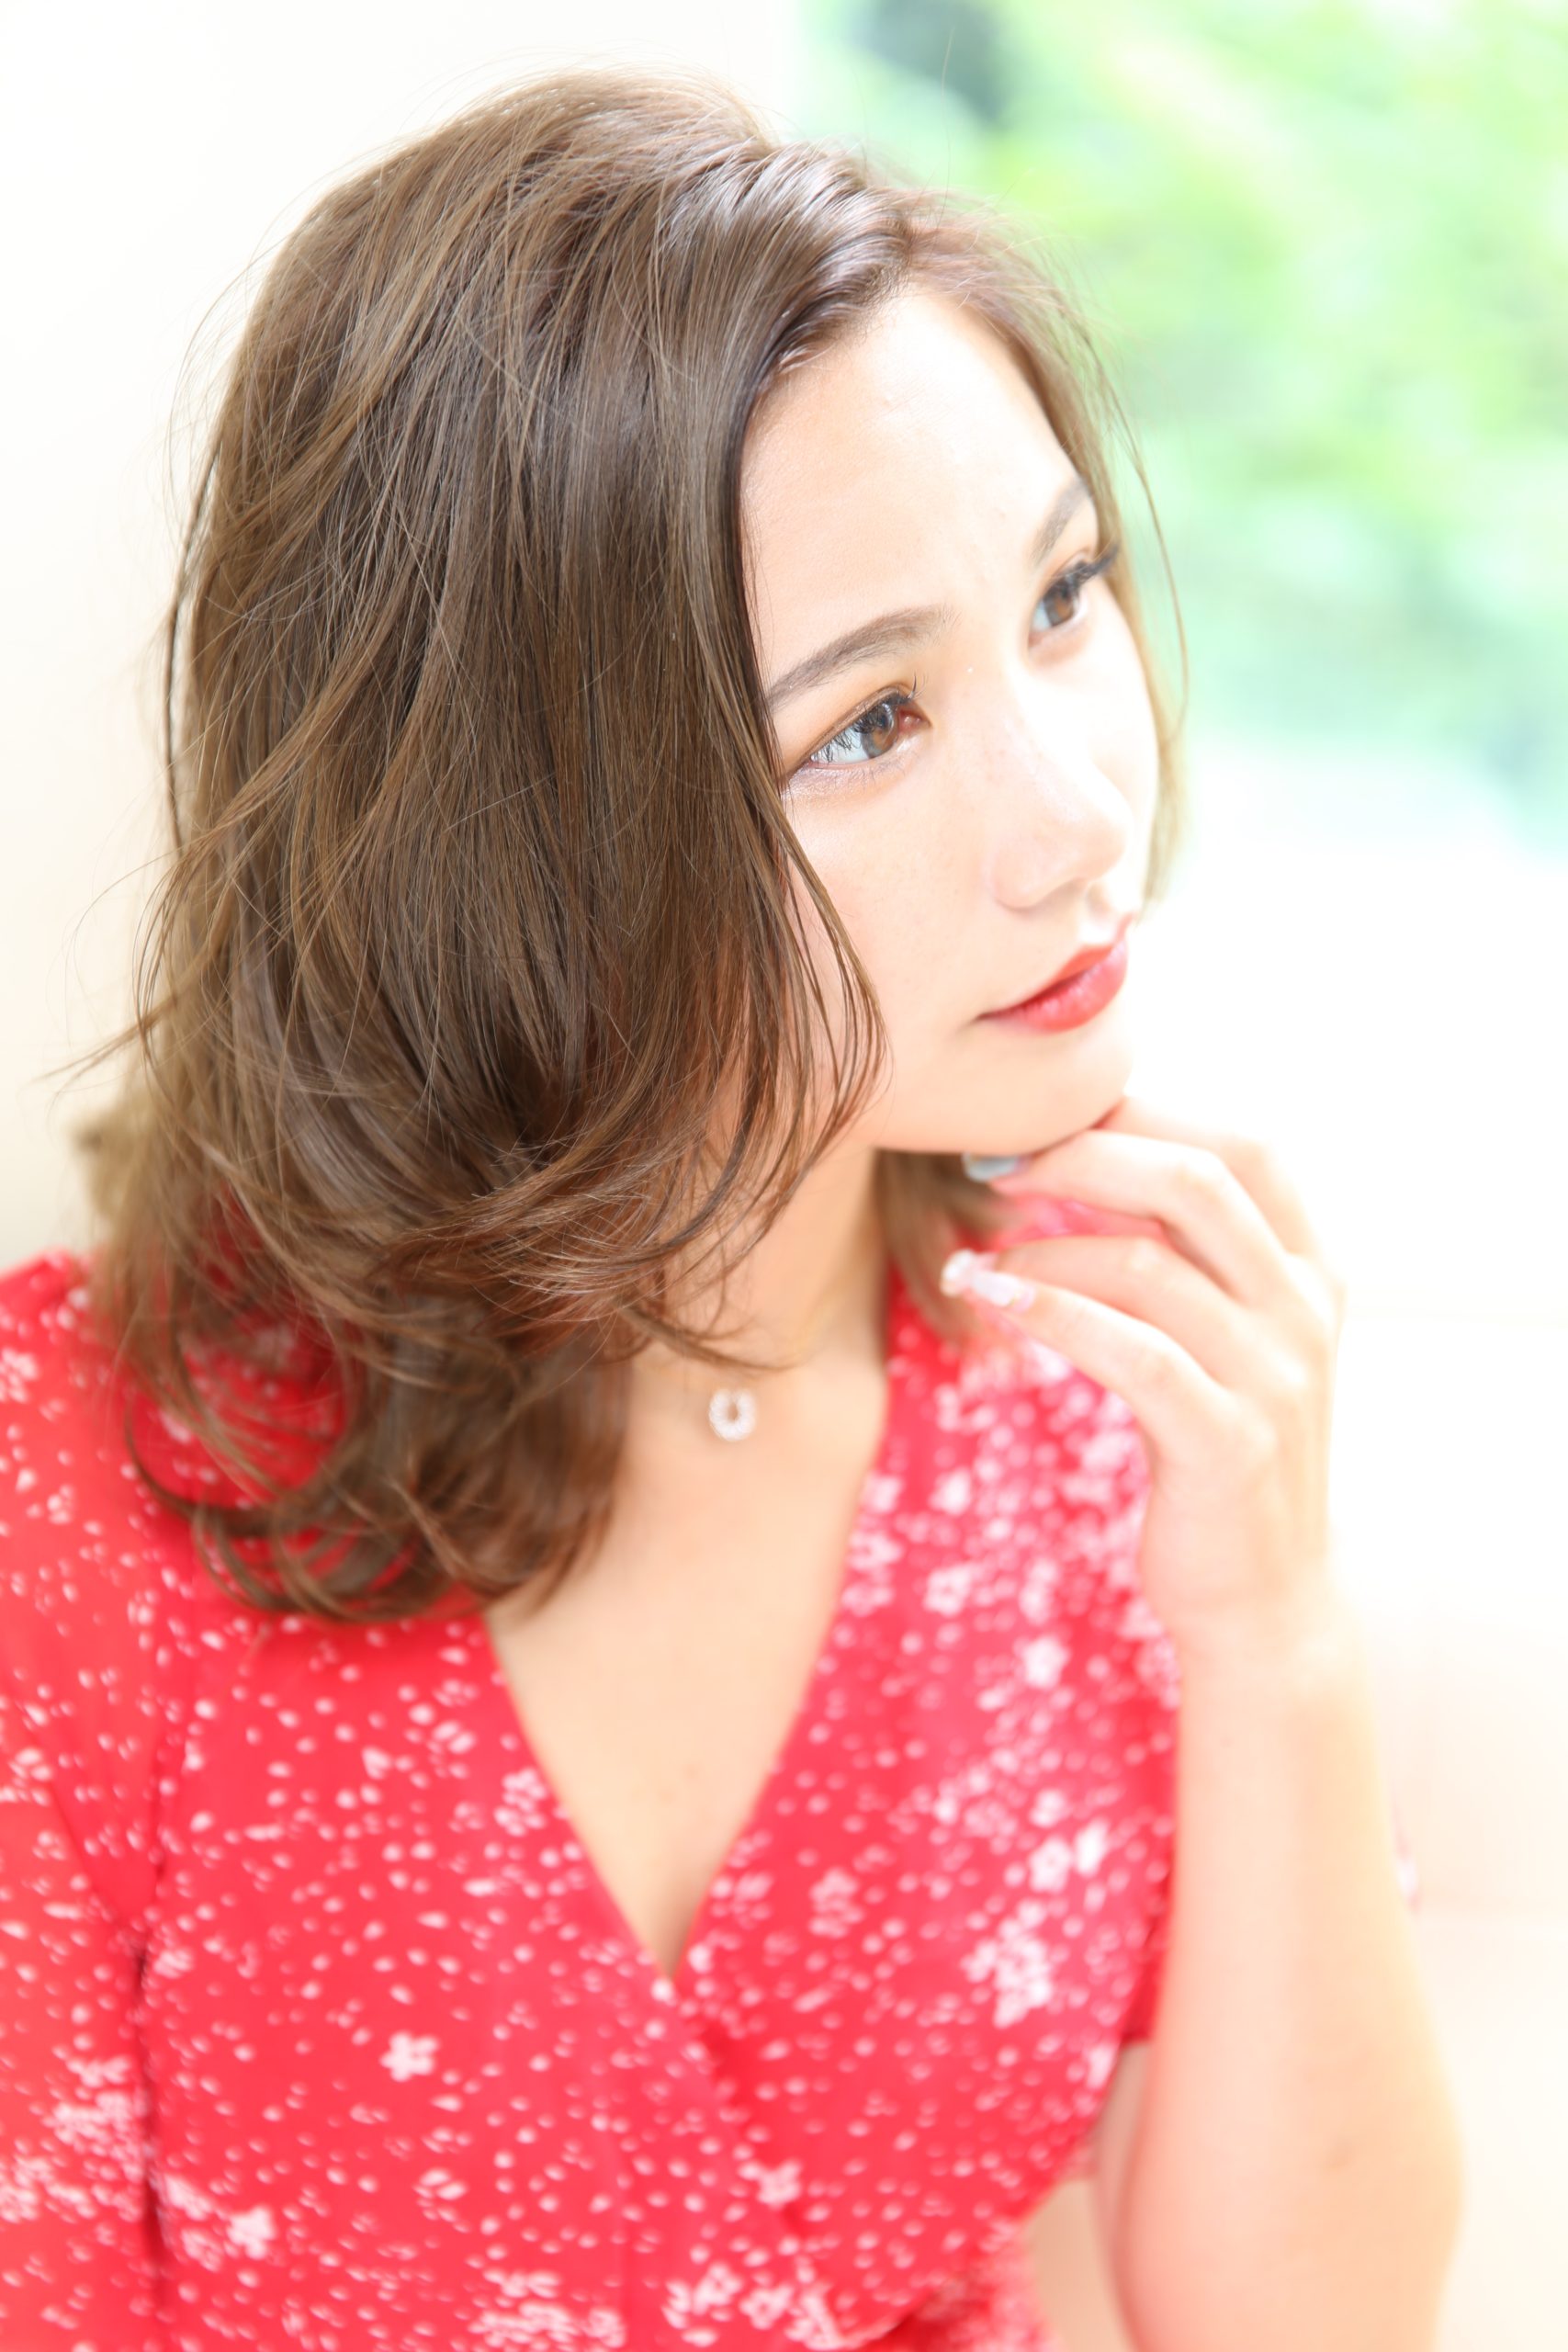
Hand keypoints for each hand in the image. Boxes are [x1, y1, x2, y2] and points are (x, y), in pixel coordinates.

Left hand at [943, 1095, 1349, 1663]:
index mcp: (1311, 1269)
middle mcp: (1305, 1311)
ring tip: (977, 1252)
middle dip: (1085, 1151)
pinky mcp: (1228, 1442)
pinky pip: (1132, 1350)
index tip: (1051, 1109)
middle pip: (1198, 1178)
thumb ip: (1186, 1255)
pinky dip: (1052, 1311)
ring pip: (1153, 1263)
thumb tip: (1084, 1154)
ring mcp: (1275, 1377)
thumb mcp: (1224, 1340)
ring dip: (1046, 1244)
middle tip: (994, 1160)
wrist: (1264, 1601)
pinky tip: (994, 1298)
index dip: (1147, 1109)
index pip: (1244, 1145)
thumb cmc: (1218, 1452)